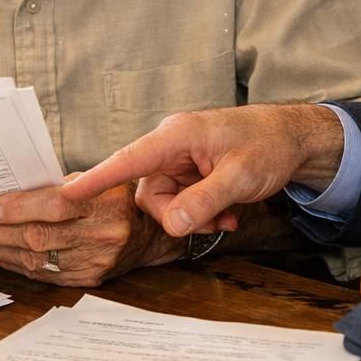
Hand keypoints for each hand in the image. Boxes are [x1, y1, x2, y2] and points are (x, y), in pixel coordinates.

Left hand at [0, 176, 183, 286]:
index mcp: (106, 202)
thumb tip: (6, 193)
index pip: (56, 206)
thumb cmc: (116, 196)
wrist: (151, 231)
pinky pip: (45, 275)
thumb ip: (57, 187)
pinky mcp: (89, 279)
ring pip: (38, 260)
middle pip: (41, 237)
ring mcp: (97, 261)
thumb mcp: (95, 180)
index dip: (19, 208)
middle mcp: (104, 235)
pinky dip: (17, 265)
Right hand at [61, 104, 345, 237]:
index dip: (97, 178)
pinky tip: (229, 212)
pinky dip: (203, 213)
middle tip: (216, 219)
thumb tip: (171, 224)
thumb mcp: (240, 177)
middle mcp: (171, 147)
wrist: (294, 139)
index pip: (128, 159)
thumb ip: (204, 201)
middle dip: (179, 215)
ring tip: (227, 214)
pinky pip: (181, 203)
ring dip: (195, 217)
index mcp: (176, 136)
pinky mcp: (189, 173)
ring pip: (166, 203)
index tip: (67, 192)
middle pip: (150, 194)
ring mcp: (180, 161)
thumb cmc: (268, 145)